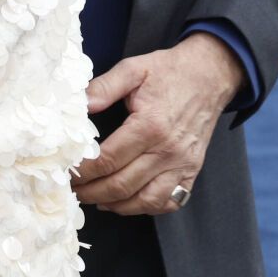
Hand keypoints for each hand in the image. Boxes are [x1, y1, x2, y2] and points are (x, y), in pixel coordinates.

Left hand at [71, 32, 247, 215]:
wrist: (210, 75)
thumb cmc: (170, 71)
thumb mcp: (133, 68)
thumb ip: (104, 87)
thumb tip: (81, 105)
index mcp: (150, 125)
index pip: (108, 160)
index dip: (83, 171)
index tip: (66, 172)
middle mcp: (167, 151)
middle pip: (122, 185)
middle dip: (92, 192)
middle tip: (73, 191)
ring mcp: (182, 165)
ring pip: (145, 200)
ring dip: (116, 205)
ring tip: (95, 199)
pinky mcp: (191, 172)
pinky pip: (169, 202)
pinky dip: (146, 208)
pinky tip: (128, 201)